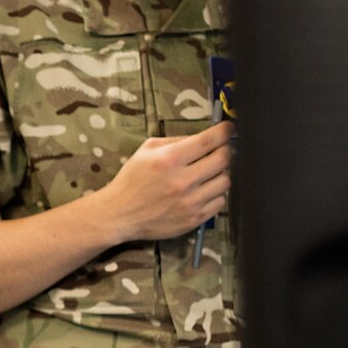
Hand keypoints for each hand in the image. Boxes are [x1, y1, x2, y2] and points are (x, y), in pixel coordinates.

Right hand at [98, 121, 231, 242]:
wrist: (120, 214)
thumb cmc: (131, 181)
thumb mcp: (146, 150)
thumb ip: (175, 140)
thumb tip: (201, 137)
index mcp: (169, 160)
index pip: (209, 141)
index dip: (224, 131)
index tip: (228, 128)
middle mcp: (182, 181)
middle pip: (223, 160)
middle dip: (224, 150)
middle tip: (219, 150)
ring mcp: (190, 202)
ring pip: (225, 181)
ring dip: (220, 174)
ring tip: (208, 173)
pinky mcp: (194, 219)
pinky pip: (220, 202)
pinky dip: (215, 194)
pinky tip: (203, 191)